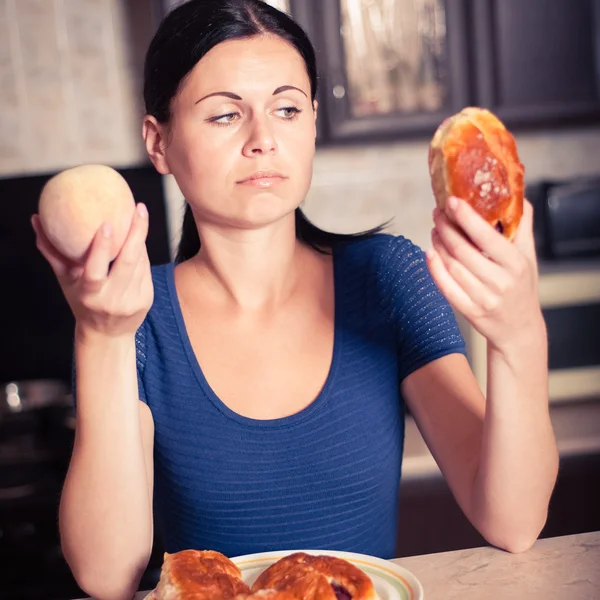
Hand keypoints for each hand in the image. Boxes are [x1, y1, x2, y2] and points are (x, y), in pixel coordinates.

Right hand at [31, 203, 153, 338]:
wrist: (108, 334)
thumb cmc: (82, 301)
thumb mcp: (66, 281)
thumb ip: (53, 253)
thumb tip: (37, 220)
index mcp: (91, 295)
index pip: (96, 270)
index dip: (101, 247)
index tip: (107, 223)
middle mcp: (113, 299)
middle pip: (128, 262)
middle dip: (137, 232)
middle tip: (139, 207)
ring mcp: (133, 300)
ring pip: (140, 263)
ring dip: (140, 238)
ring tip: (139, 214)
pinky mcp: (147, 299)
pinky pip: (146, 269)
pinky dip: (142, 252)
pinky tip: (140, 235)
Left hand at [426, 197, 543, 352]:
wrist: (520, 329)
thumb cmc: (522, 287)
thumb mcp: (529, 257)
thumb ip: (522, 226)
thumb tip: (517, 197)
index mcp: (515, 264)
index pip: (486, 236)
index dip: (466, 217)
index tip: (452, 201)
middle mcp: (500, 282)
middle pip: (463, 250)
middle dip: (446, 228)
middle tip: (438, 213)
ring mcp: (483, 299)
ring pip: (452, 266)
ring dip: (439, 244)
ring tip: (436, 229)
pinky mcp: (469, 311)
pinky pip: (446, 287)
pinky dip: (434, 269)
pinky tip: (429, 253)